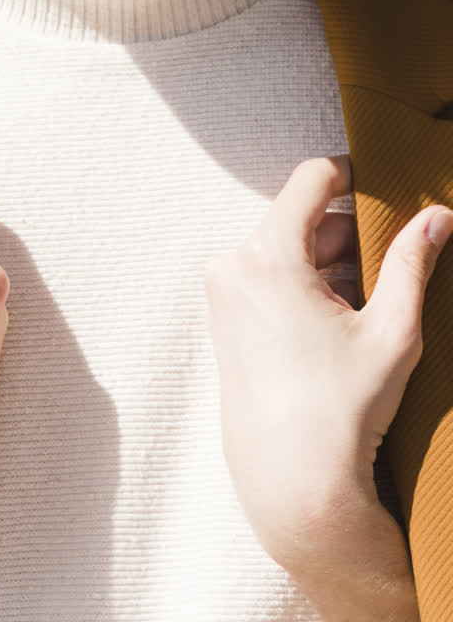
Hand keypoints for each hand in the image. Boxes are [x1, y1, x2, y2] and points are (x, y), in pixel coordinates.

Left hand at [204, 156, 452, 574]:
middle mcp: (234, 264)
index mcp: (268, 255)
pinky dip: (306, 283)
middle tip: (393, 257)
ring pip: (287, 248)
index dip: (352, 173)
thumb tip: (439, 215)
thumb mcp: (391, 330)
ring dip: (331, 261)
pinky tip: (343, 318)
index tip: (382, 183)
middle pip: (301, 217)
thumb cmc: (342, 408)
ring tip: (372, 300)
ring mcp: (224, 291)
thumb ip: (414, 263)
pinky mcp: (224, 317)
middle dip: (349, 232)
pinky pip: (270, 276)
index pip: (312, 178)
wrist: (293, 481)